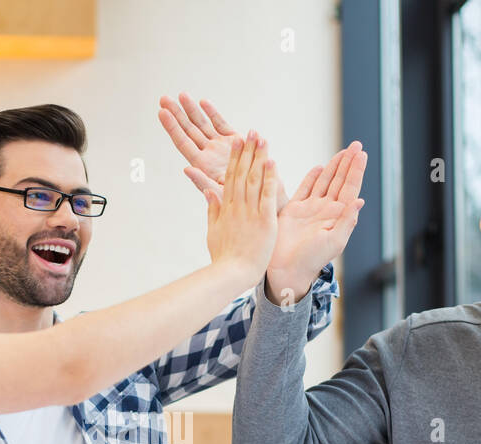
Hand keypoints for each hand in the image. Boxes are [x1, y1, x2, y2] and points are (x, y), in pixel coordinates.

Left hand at [159, 93, 287, 211]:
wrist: (265, 197)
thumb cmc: (243, 201)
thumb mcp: (221, 194)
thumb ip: (203, 182)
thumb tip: (186, 170)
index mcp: (203, 165)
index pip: (183, 143)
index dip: (172, 127)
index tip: (162, 113)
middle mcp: (209, 154)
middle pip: (189, 131)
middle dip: (177, 114)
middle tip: (164, 99)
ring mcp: (220, 146)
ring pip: (202, 125)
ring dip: (192, 110)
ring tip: (181, 95)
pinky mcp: (234, 142)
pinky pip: (220, 124)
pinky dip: (212, 113)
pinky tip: (203, 103)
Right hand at [204, 132, 278, 285]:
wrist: (232, 273)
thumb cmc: (223, 258)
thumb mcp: (213, 231)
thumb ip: (213, 210)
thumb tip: (209, 192)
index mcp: (225, 209)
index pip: (230, 177)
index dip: (236, 158)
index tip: (238, 142)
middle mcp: (237, 206)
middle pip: (242, 173)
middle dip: (247, 151)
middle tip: (251, 132)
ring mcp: (250, 212)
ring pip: (254, 179)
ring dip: (258, 157)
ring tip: (262, 139)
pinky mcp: (264, 221)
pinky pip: (267, 195)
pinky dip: (269, 178)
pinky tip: (271, 162)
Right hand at [264, 142, 366, 305]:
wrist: (287, 268)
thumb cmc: (312, 259)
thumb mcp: (334, 242)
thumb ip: (347, 221)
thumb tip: (360, 201)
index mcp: (337, 216)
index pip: (350, 188)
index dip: (356, 171)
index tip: (362, 154)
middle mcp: (326, 210)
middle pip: (340, 181)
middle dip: (348, 163)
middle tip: (356, 145)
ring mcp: (310, 209)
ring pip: (324, 182)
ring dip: (334, 166)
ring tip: (343, 152)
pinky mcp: (294, 210)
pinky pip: (305, 189)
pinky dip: (312, 177)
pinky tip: (320, 167)